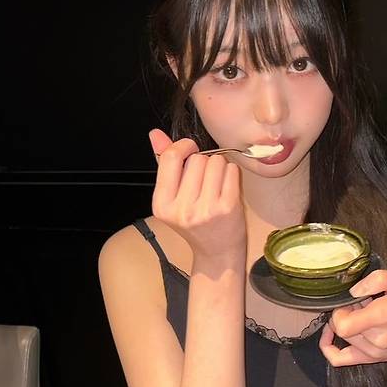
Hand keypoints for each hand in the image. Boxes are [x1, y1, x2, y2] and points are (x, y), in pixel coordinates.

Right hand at [149, 129, 246, 260]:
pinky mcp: (228, 208)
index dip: (184, 146)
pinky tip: (227, 187)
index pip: (170, 158)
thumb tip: (155, 134)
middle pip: (196, 159)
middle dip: (203, 162)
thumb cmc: (195, 221)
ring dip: (218, 166)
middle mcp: (181, 209)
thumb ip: (164, 164)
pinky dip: (231, 173)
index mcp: (162, 205)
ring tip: (216, 184)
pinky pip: (231, 170)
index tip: (190, 150)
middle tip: (205, 181)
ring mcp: (205, 209)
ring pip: (215, 162)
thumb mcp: (173, 197)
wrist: (217, 252)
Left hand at [319, 270, 386, 367]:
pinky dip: (328, 347)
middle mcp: (376, 339)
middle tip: (361, 302)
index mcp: (383, 317)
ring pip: (342, 337)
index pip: (343, 322)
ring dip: (345, 323)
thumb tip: (354, 290)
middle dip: (345, 311)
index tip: (353, 298)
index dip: (341, 307)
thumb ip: (378, 279)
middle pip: (341, 327)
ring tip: (363, 313)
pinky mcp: (370, 359)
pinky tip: (330, 335)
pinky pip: (339, 359)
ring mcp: (372, 352)